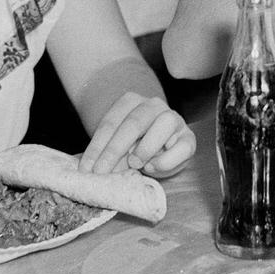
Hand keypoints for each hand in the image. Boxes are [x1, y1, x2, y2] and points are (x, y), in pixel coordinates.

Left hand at [80, 92, 195, 177]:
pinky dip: (166, 159)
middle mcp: (153, 105)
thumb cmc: (133, 147)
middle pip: (134, 122)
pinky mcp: (188, 138)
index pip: (111, 122)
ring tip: (134, 164)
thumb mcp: (117, 148)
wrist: (159, 148)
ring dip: (146, 147)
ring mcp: (173, 119)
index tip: (86, 169)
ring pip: (163, 123)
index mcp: (131, 102)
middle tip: (103, 171)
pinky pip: (182, 146)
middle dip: (115, 149)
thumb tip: (92, 171)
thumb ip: (107, 155)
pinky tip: (153, 167)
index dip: (97, 147)